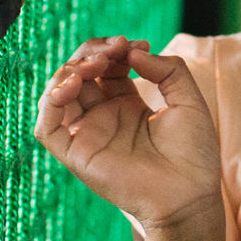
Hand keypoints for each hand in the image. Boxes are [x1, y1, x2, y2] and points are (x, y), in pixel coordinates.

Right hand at [34, 36, 223, 229]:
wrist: (190, 196)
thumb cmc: (194, 155)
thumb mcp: (188, 100)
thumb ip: (168, 69)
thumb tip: (134, 51)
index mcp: (127, 105)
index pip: (105, 65)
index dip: (115, 48)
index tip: (138, 44)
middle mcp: (104, 118)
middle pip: (79, 73)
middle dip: (92, 52)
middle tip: (116, 49)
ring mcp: (89, 135)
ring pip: (58, 95)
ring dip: (70, 70)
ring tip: (96, 63)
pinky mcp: (77, 156)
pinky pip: (46, 129)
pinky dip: (49, 102)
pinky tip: (71, 85)